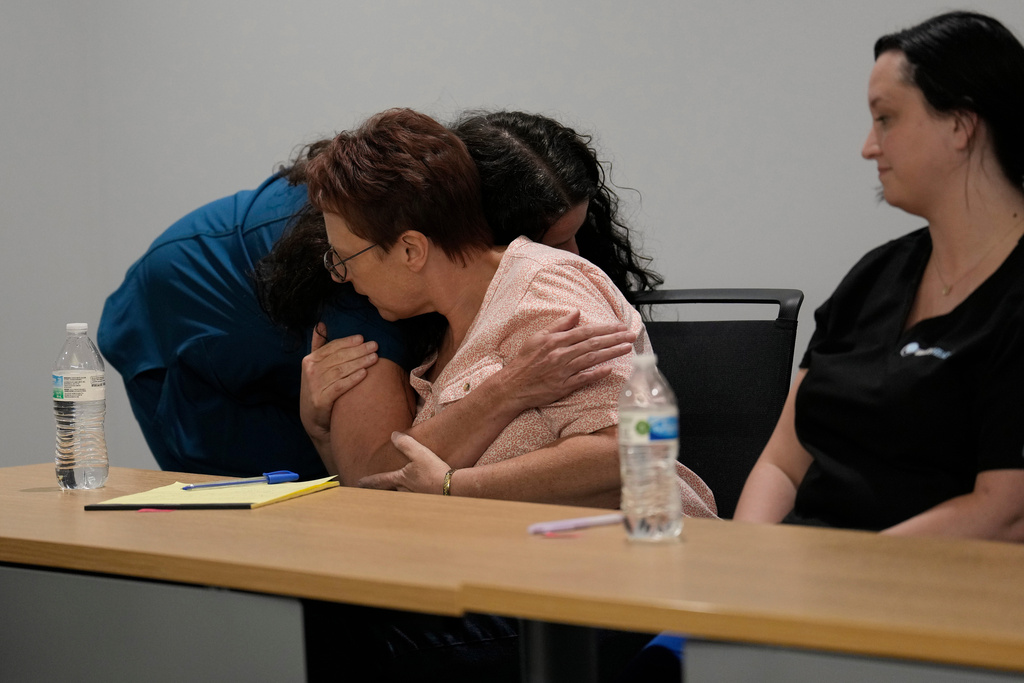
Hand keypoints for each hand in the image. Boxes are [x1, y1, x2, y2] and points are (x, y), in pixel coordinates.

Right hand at [299, 322, 379, 448]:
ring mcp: (314, 386)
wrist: (314, 420)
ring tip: (374, 358)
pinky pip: (340, 386)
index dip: (347, 342)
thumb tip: (321, 324)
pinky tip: (365, 373)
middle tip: (375, 346)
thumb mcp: (315, 367)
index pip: (332, 347)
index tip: (362, 338)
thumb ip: (318, 346)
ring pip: (340, 370)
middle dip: (358, 351)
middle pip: (338, 357)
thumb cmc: (319, 389)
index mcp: (309, 360)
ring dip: (359, 363)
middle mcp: (310, 371)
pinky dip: (353, 379)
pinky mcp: (321, 400)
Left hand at [357, 432, 450, 493]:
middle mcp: (405, 491)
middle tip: (376, 491)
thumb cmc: (434, 471)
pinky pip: (414, 501)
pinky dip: (413, 499)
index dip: (369, 480)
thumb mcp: (419, 453)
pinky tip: (419, 499)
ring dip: (399, 495)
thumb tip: (393, 435)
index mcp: (401, 479)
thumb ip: (405, 443)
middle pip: (390, 491)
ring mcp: (414, 499)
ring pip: (402, 496)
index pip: (380, 480)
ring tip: (398, 494)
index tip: (359, 483)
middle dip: (384, 491)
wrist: (451, 489)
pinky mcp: (425, 503)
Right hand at [502, 310, 635, 410]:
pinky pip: (583, 379)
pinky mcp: (563, 386)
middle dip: (614, 338)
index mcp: (555, 340)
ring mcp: (562, 371)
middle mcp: (560, 354)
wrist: (512, 385)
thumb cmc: (524, 361)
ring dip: (611, 353)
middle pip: (592, 344)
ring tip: (627, 348)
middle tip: (631, 335)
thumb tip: (576, 313)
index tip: (620, 326)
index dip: (605, 328)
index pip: (585, 331)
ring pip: (591, 359)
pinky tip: (610, 369)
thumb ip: (558, 325)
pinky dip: (597, 374)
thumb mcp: (537, 337)